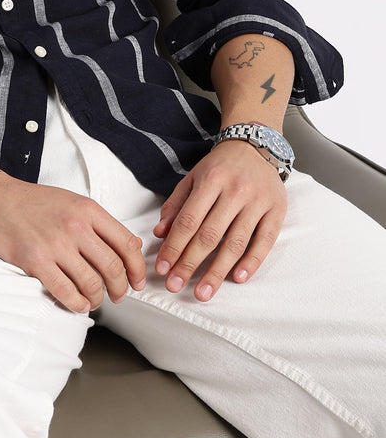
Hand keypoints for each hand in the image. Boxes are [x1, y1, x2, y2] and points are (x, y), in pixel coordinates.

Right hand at [0, 173, 146, 313]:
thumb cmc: (34, 202)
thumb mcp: (73, 202)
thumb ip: (100, 223)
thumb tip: (131, 245)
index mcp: (88, 210)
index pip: (126, 243)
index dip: (137, 268)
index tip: (137, 281)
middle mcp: (75, 226)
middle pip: (113, 267)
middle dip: (120, 288)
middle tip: (118, 295)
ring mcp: (55, 244)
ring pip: (91, 283)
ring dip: (98, 298)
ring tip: (95, 300)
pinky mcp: (35, 261)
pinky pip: (65, 292)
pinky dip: (77, 304)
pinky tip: (78, 304)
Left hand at [153, 140, 286, 300]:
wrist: (254, 145)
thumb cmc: (220, 167)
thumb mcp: (193, 178)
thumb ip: (176, 205)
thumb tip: (160, 234)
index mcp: (211, 180)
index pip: (188, 220)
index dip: (174, 246)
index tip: (162, 268)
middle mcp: (235, 191)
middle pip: (210, 235)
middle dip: (190, 263)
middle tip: (175, 285)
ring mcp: (258, 201)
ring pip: (236, 243)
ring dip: (218, 271)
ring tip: (203, 292)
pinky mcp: (277, 210)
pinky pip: (265, 241)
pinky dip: (252, 262)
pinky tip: (238, 278)